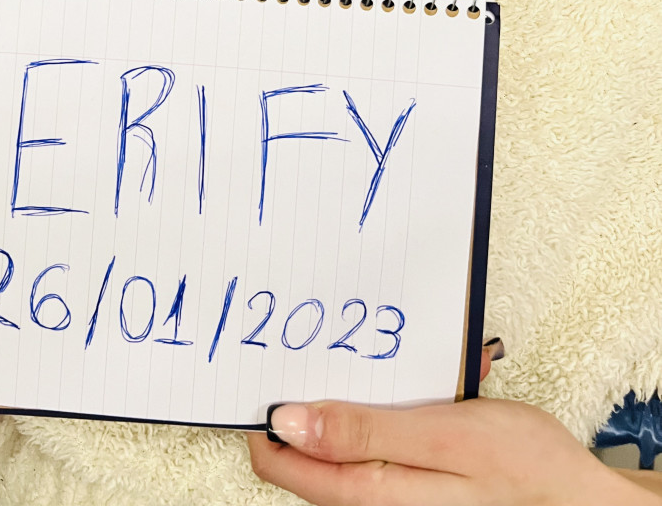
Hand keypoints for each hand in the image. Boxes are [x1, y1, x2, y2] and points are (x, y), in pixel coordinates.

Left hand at [248, 397, 648, 505]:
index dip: (266, 422)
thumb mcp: (442, 437)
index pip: (287, 465)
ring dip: (364, 395)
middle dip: (319, 396)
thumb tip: (288, 423)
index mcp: (373, 492)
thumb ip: (363, 432)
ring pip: (352, 439)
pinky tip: (437, 382)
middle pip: (313, 452)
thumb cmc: (524, 470)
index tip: (260, 378)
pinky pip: (387, 438)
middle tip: (326, 354)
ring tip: (396, 362)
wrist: (584, 500)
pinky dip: (399, 404)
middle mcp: (378, 499)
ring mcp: (399, 491)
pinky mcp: (419, 479)